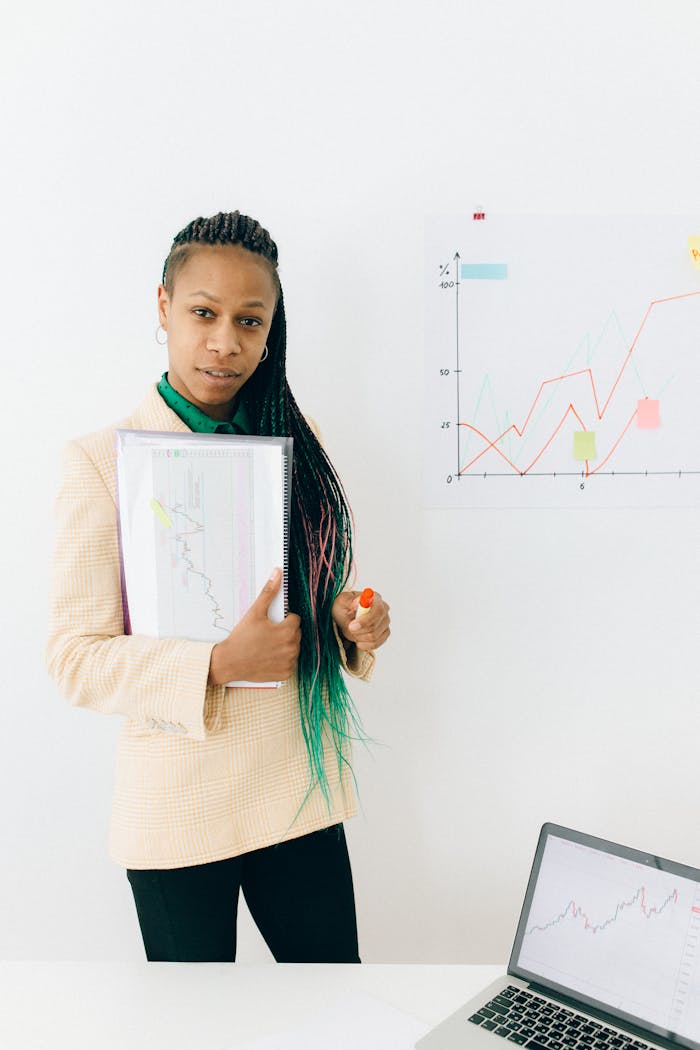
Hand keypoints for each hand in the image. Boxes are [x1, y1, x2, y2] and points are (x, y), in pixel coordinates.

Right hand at [208, 568, 300, 684]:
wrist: (229, 662)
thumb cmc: (241, 637)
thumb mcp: (255, 612)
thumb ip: (269, 592)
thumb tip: (278, 573)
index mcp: (288, 632)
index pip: (295, 619)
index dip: (283, 619)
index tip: (270, 623)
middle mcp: (292, 648)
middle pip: (296, 634)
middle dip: (285, 631)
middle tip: (267, 634)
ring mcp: (289, 662)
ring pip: (294, 648)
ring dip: (285, 645)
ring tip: (267, 645)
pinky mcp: (285, 674)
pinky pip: (290, 663)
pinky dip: (282, 660)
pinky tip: (269, 657)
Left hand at [331, 589, 390, 652]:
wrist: (345, 617)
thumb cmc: (344, 607)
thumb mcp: (342, 601)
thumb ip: (351, 601)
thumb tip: (359, 601)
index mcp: (375, 598)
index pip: (378, 610)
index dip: (365, 620)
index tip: (352, 626)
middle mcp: (384, 609)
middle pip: (375, 626)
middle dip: (359, 630)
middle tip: (349, 628)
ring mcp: (385, 622)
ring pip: (373, 637)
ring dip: (359, 636)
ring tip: (353, 630)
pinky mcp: (384, 634)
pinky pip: (375, 644)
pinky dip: (363, 644)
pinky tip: (358, 638)